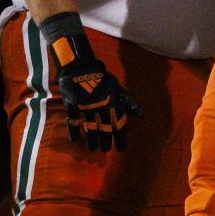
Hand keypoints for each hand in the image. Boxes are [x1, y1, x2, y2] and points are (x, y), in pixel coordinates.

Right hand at [46, 20, 135, 152]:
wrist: (80, 65)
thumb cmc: (101, 77)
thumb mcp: (118, 87)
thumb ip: (128, 102)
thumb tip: (140, 116)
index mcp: (113, 101)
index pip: (119, 124)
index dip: (120, 138)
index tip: (120, 149)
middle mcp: (102, 105)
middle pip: (105, 129)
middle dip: (105, 142)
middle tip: (105, 150)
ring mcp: (87, 105)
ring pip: (90, 128)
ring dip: (91, 140)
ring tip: (92, 149)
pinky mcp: (73, 104)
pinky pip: (74, 121)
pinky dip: (74, 131)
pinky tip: (75, 140)